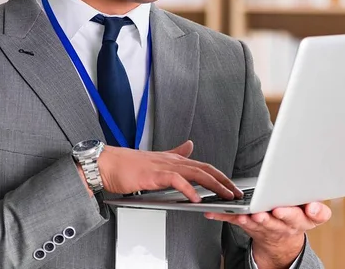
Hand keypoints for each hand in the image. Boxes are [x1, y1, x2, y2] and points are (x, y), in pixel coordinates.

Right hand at [98, 140, 241, 201]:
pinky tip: (197, 199)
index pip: (203, 166)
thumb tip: (190, 145)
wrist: (107, 164)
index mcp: (174, 159)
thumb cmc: (127, 165)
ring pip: (196, 173)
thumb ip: (175, 153)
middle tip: (237, 192)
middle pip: (205, 169)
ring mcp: (164, 166)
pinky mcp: (154, 174)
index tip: (232, 186)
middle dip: (224, 181)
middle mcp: (172, 160)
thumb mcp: (157, 159)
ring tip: (226, 195)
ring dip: (214, 185)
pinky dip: (189, 190)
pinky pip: (176, 181)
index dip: (220, 175)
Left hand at [205, 202, 331, 268]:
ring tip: (243, 214)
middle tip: (262, 213)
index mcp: (302, 219)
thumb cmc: (296, 217)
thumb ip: (317, 210)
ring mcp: (265, 226)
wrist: (282, 240)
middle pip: (277, 221)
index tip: (292, 209)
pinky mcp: (248, 225)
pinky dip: (222, 215)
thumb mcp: (313, 215)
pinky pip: (234, 220)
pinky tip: (212, 212)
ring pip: (255, 223)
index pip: (306, 217)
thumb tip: (315, 206)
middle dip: (270, 217)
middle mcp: (283, 224)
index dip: (298, 213)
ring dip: (248, 218)